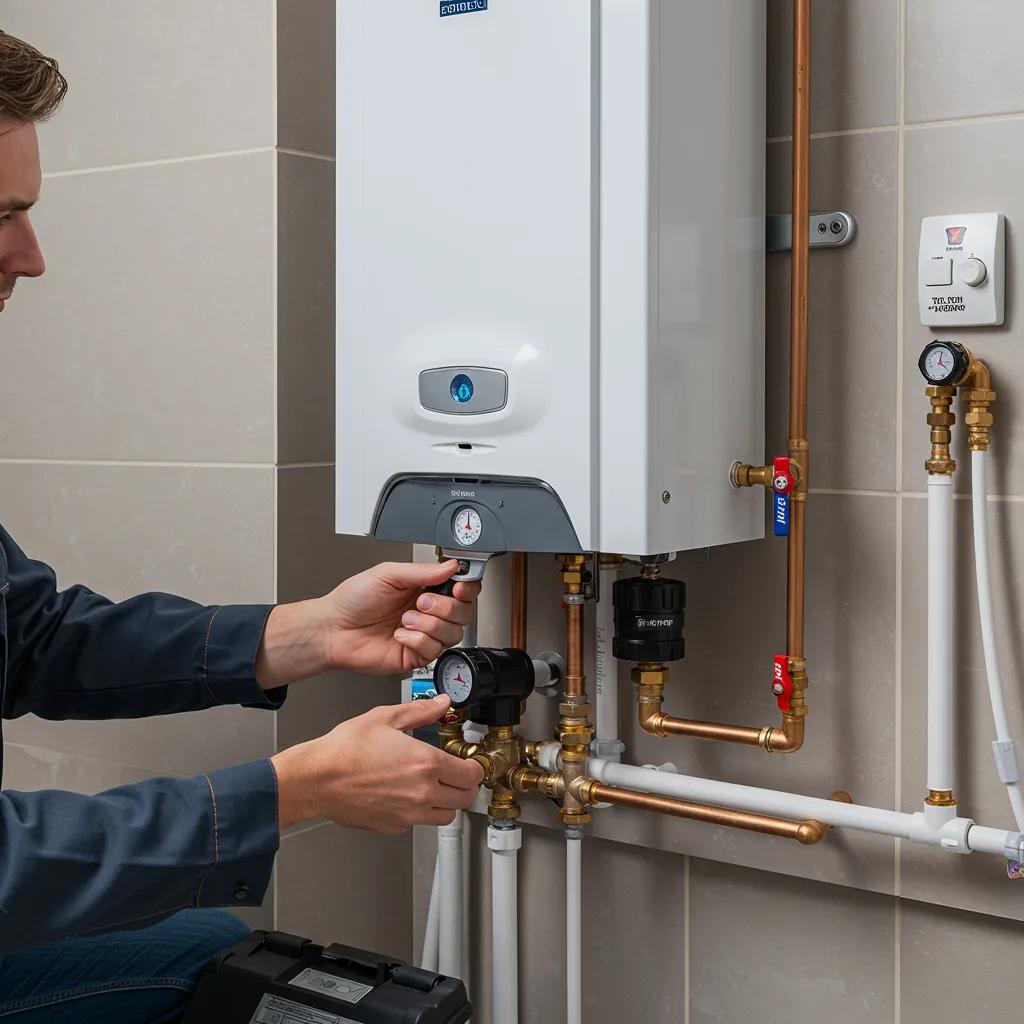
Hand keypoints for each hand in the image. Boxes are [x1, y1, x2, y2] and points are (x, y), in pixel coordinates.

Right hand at [271, 695, 483, 832]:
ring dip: (447, 801)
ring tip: (434, 785)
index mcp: (426, 764)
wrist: (317, 778)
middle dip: (465, 785)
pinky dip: (422, 812)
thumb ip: (420, 711)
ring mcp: (408, 814)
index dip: (474, 767)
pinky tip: (408, 794)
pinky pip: (420, 823)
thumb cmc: (345, 749)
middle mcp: (422, 792)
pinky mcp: (393, 826)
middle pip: (465, 798)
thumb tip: (441, 703)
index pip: (471, 774)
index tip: (469, 762)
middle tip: (456, 773)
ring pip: (446, 815)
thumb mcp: (386, 718)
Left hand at [320, 560, 480, 675]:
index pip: (462, 587)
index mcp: (425, 587)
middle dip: (446, 606)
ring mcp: (424, 634)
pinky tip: (399, 635)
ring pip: (454, 633)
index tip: (458, 587)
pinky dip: (417, 640)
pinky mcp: (417, 655)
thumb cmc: (353, 600)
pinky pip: (434, 650)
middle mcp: (429, 611)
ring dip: (429, 624)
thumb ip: (423, 570)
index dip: (467, 588)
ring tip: (406, 619)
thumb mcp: (388, 574)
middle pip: (464, 612)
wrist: (334, 629)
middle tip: (421, 601)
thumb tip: (452, 566)